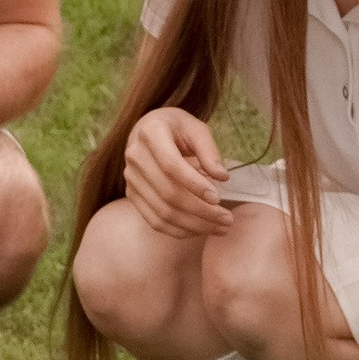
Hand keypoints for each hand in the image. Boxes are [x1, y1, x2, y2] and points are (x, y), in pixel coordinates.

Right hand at [122, 105, 233, 243]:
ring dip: (193, 225)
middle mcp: (135, 156)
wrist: (147, 130)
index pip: (171, 165)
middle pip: (168, 193)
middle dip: (201, 211)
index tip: (218, 198)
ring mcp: (131, 178)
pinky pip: (154, 221)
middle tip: (228, 220)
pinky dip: (178, 230)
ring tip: (220, 228)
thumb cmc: (176, 128)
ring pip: (162, 212)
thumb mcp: (195, 128)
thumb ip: (209, 150)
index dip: (195, 185)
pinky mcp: (131, 195)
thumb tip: (222, 177)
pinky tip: (200, 230)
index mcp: (150, 133)